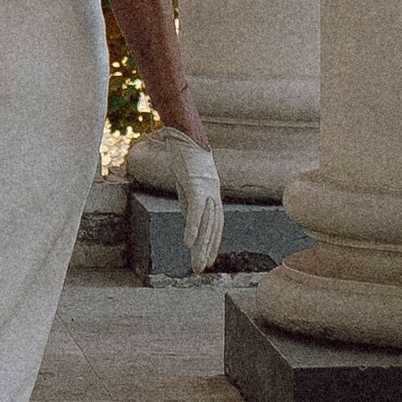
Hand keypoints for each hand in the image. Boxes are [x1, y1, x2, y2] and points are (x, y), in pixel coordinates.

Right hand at [150, 129, 222, 276]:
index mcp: (212, 193)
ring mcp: (206, 189)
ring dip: (202, 246)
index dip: (213, 241)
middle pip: (213, 226)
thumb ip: (190, 194)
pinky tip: (188, 244)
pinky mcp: (196, 185)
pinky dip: (193, 228)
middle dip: (208, 249)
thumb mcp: (188, 178)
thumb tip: (189, 209)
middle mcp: (213, 193)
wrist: (186, 133)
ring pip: (207, 223)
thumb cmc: (185, 152)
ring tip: (197, 264)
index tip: (208, 258)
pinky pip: (196, 211)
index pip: (216, 222)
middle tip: (201, 269)